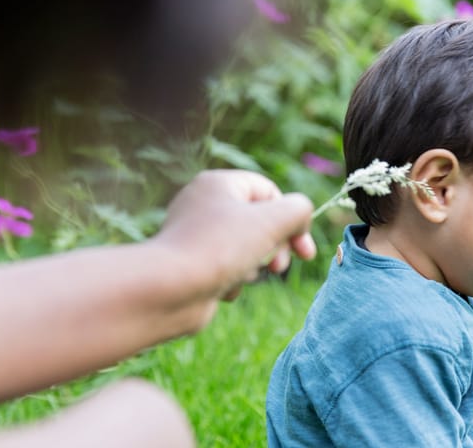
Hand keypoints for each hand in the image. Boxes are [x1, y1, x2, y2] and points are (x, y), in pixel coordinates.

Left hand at [155, 170, 315, 306]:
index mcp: (220, 184)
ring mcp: (197, 235)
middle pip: (260, 220)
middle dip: (276, 246)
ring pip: (246, 247)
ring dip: (255, 265)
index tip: (304, 250)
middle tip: (279, 266)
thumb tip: (300, 216)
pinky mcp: (193, 263)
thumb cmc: (220, 248)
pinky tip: (225, 288)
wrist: (169, 289)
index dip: (293, 219)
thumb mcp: (272, 221)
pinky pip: (227, 267)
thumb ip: (298, 210)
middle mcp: (204, 204)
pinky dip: (234, 280)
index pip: (270, 192)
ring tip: (246, 275)